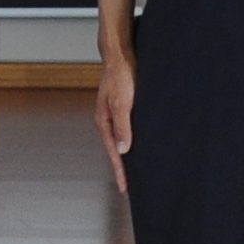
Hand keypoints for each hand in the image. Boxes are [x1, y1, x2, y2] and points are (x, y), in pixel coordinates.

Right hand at [93, 48, 134, 194]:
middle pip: (114, 150)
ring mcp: (115, 114)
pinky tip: (140, 145)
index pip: (112, 153)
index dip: (120, 171)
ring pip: (121, 140)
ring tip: (136, 171)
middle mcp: (108, 120)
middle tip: (129, 186)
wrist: (121, 54)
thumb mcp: (122, 102)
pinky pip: (127, 130)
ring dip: (127, 155)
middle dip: (122, 168)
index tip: (125, 188)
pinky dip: (132, 141)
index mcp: (104, 121)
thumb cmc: (121, 76)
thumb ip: (122, 126)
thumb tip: (122, 150)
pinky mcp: (123, 107)